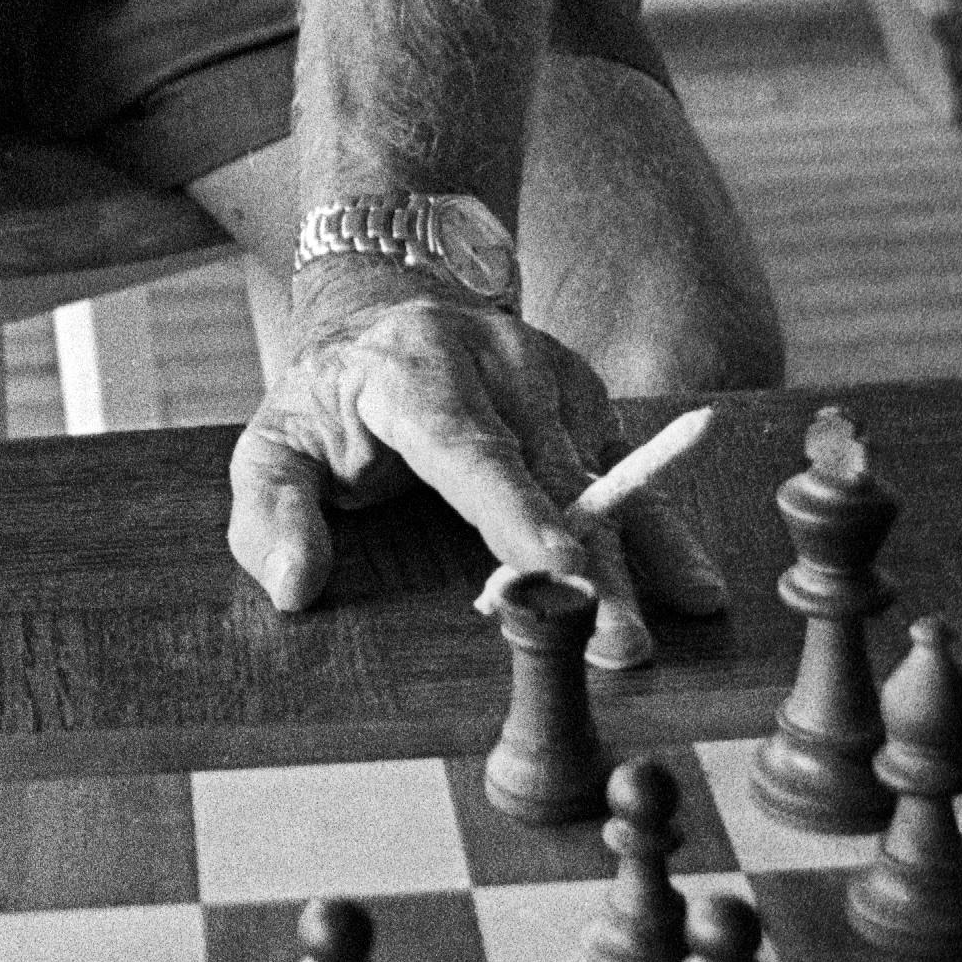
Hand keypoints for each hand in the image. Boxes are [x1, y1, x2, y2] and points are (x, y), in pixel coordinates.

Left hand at [225, 282, 729, 622]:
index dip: (513, 511)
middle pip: (548, 475)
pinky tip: (690, 582)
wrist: (387, 319)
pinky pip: (625, 470)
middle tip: (616, 642)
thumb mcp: (274, 448)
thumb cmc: (330, 404)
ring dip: (635, 556)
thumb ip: (271, 515)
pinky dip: (657, 528)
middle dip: (590, 564)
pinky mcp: (586, 396)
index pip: (466, 448)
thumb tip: (294, 586)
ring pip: (599, 476)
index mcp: (411, 372)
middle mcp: (493, 361)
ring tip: (669, 623)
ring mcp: (550, 372)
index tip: (555, 569)